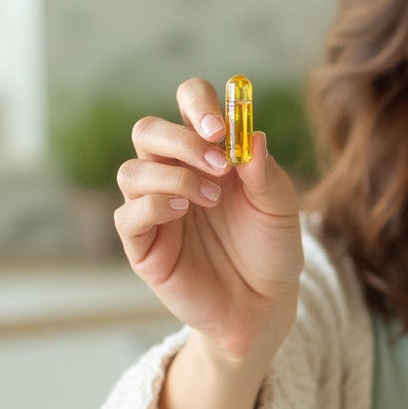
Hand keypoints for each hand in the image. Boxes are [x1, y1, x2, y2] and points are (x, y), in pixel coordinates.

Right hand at [114, 78, 302, 363]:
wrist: (264, 305)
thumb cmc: (271, 248)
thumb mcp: (280, 208)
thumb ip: (266, 172)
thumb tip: (252, 135)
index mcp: (210, 152)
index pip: (188, 104)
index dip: (197, 102)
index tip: (221, 125)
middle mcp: (175, 172)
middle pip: (149, 131)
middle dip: (180, 138)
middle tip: (220, 161)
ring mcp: (154, 208)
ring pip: (132, 170)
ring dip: (173, 175)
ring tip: (212, 198)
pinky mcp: (143, 244)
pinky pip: (127, 214)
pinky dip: (153, 205)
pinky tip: (184, 212)